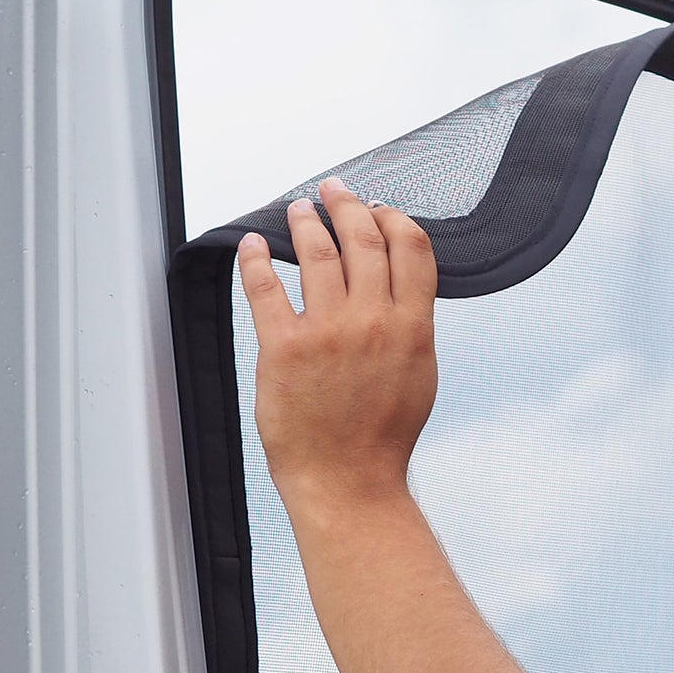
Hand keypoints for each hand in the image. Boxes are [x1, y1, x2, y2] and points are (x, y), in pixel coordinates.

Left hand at [237, 176, 438, 521]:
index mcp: (412, 326)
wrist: (349, 482)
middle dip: (347, 204)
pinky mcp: (284, 348)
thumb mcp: (419, 375)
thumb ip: (412, 326)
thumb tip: (404, 291)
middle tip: (334, 190)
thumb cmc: (381, 439)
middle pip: (363, 238)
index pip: (411, 246)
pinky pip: (266, 288)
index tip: (379, 208)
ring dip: (306, 221)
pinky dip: (257, 260)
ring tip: (298, 209)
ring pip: (316, 253)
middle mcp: (372, 320)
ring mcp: (327, 332)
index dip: (393, 217)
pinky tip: (253, 245)